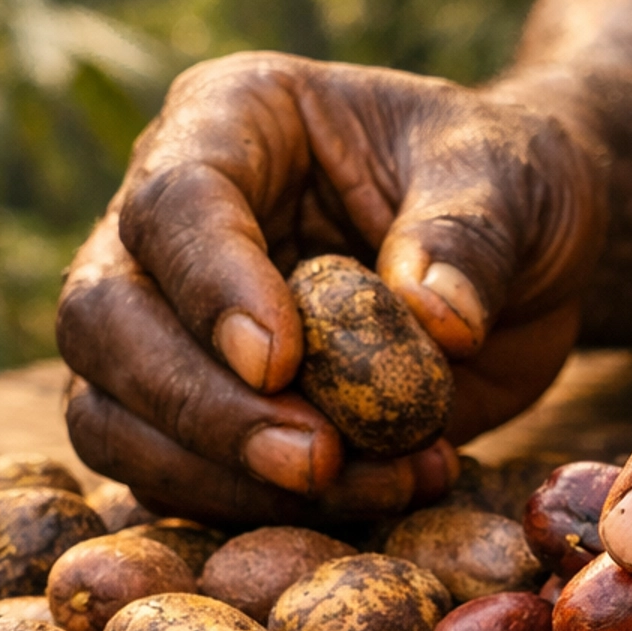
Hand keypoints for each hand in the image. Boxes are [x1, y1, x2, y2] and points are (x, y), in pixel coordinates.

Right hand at [58, 53, 605, 526]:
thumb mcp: (514, 179)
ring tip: (375, 484)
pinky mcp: (196, 412)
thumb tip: (433, 322)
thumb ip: (471, 236)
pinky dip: (263, 509)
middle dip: (201, 406)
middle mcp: (168, 223)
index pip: (175, 202)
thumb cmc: (508, 184)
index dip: (213, 288)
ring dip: (227, 476)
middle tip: (314, 460)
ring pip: (112, 416)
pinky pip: (175, 479)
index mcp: (230, 121)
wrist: (525, 260)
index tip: (281, 362)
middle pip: (106, 319)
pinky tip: (383, 495)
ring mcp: (166, 322)